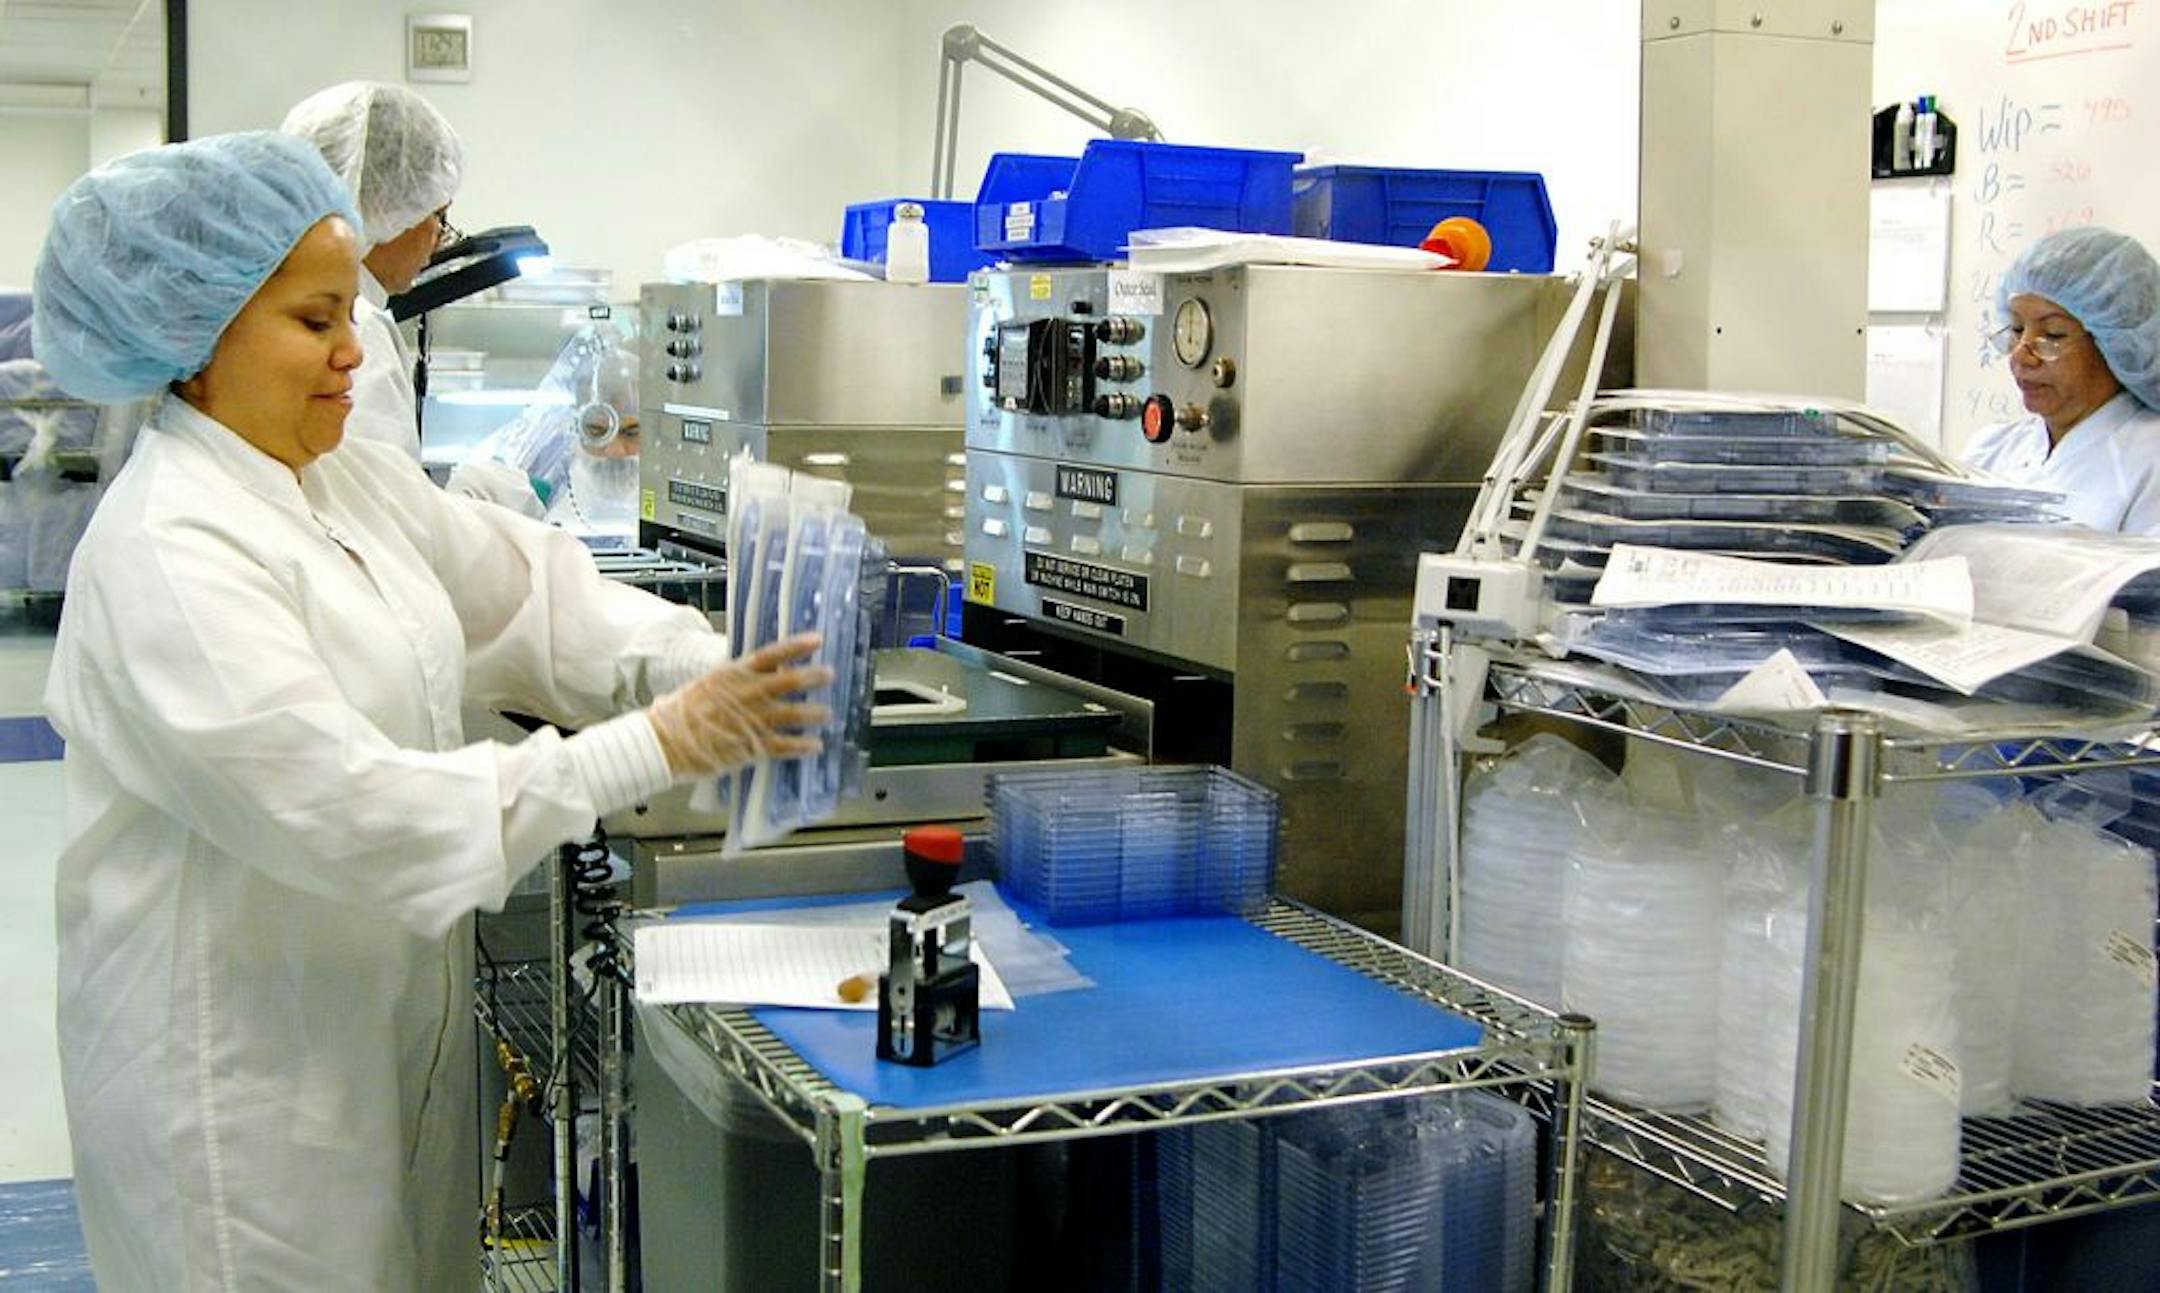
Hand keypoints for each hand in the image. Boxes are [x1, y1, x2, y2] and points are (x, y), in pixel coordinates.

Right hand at [648, 632, 831, 777]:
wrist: (664, 742)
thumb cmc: (678, 714)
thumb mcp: (706, 686)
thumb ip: (732, 682)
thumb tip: (751, 677)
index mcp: (734, 674)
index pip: (772, 654)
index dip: (798, 646)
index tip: (818, 640)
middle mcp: (749, 693)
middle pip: (791, 681)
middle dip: (814, 677)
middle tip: (830, 674)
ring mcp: (754, 720)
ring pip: (796, 714)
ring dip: (816, 713)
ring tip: (828, 714)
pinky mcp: (754, 747)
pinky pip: (788, 745)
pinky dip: (805, 745)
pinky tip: (816, 746)